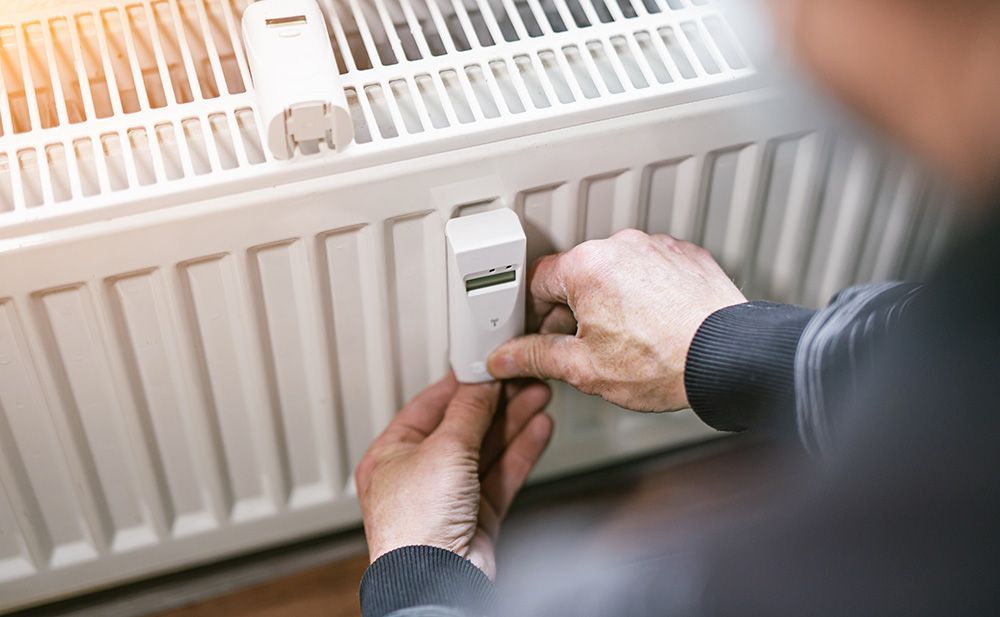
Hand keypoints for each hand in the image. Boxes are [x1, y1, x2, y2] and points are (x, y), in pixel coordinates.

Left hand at [355, 373, 552, 577]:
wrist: (436, 582)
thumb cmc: (416, 526)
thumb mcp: (443, 449)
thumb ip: (468, 411)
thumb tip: (481, 381)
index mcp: (391, 454)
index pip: (429, 406)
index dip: (461, 384)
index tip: (486, 364)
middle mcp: (419, 475)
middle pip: (463, 426)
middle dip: (496, 402)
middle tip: (521, 378)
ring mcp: (449, 497)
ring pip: (487, 449)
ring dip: (513, 422)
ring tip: (538, 395)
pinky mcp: (477, 516)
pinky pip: (502, 475)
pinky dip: (521, 451)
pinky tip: (538, 429)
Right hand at [487, 229, 745, 411]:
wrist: (730, 358)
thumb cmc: (665, 362)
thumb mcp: (585, 368)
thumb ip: (538, 356)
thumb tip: (509, 357)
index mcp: (585, 266)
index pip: (536, 281)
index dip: (532, 314)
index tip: (539, 333)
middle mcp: (620, 246)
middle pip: (576, 274)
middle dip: (574, 309)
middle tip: (583, 345)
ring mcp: (656, 247)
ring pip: (615, 271)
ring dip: (611, 298)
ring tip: (628, 339)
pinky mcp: (685, 256)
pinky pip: (650, 269)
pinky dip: (646, 292)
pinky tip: (655, 324)